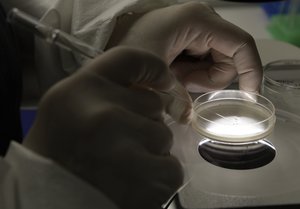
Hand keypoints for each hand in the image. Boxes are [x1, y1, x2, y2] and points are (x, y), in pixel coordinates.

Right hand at [23, 47, 183, 208]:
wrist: (48, 200)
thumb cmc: (58, 154)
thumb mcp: (69, 107)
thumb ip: (106, 91)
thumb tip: (149, 89)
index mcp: (80, 89)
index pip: (131, 59)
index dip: (154, 68)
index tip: (164, 82)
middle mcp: (102, 113)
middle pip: (153, 103)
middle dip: (144, 122)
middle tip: (118, 143)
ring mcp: (123, 146)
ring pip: (163, 136)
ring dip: (150, 152)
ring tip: (122, 167)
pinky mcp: (144, 179)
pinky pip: (172, 169)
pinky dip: (159, 178)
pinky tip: (134, 184)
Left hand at [107, 2, 262, 92]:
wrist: (112, 38)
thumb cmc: (129, 45)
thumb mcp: (153, 72)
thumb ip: (173, 96)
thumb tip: (189, 117)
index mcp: (199, 21)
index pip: (241, 45)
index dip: (251, 72)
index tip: (248, 98)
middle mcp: (204, 22)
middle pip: (228, 60)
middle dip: (206, 80)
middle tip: (179, 81)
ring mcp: (199, 31)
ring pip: (216, 66)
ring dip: (196, 79)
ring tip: (172, 74)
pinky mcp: (192, 41)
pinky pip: (204, 65)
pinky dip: (191, 76)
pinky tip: (173, 72)